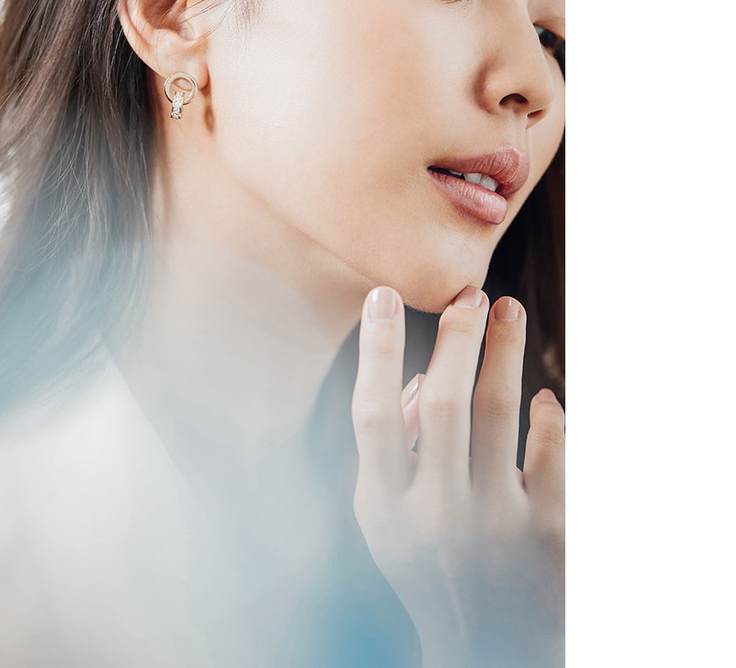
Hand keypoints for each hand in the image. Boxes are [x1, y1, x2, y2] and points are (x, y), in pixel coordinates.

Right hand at [351, 285, 563, 667]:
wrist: (487, 649)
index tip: (382, 295)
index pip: (373, 413)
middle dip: (456, 336)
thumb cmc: (426, 566)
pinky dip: (548, 414)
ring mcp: (496, 524)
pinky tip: (543, 398)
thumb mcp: (386, 519)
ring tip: (508, 310)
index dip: (376, 349)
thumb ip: (390, 448)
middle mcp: (437, 515)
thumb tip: (416, 374)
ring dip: (504, 350)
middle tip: (469, 293)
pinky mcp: (551, 535)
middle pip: (444, 402)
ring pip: (500, 411)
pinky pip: (552, 450)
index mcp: (386, 509)